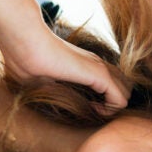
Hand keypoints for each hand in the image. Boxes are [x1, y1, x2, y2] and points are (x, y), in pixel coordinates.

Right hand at [0, 22, 130, 108]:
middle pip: (124, 88)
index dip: (104, 101)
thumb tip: (61, 103)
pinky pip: (121, 99)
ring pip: (126, 93)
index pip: (111, 84)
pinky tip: (93, 110)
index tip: (86, 108)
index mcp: (85, 66)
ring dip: (113, 108)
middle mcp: (97, 65)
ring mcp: (100, 68)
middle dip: (112, 104)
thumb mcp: (41, 80)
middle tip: (93, 110)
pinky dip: (111, 110)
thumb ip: (56, 89)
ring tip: (93, 111)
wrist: (25, 40)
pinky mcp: (99, 74)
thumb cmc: (26, 59)